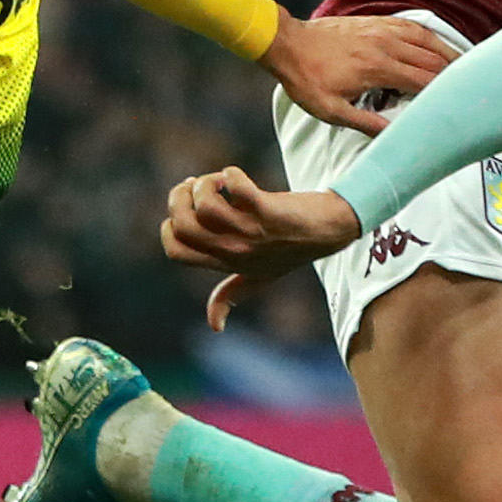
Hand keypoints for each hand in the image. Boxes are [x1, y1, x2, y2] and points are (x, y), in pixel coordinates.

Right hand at [160, 167, 363, 329]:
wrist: (331, 231)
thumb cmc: (293, 251)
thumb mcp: (259, 276)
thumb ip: (231, 294)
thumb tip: (215, 326)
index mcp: (225, 262)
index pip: (175, 251)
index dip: (170, 225)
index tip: (187, 207)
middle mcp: (234, 250)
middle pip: (182, 225)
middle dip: (179, 198)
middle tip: (196, 186)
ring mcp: (252, 232)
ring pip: (205, 206)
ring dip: (204, 184)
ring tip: (218, 180)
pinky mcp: (269, 211)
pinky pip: (237, 188)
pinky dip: (231, 175)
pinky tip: (235, 175)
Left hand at [259, 11, 455, 133]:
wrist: (288, 44)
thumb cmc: (307, 80)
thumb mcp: (332, 111)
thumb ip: (366, 124)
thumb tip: (396, 136)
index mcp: (377, 69)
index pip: (423, 81)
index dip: (446, 93)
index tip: (463, 103)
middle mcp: (385, 45)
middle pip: (432, 59)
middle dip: (456, 73)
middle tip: (476, 86)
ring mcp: (382, 30)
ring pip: (426, 40)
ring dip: (448, 53)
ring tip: (466, 66)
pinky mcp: (376, 22)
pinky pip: (412, 27)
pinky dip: (430, 37)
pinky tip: (438, 45)